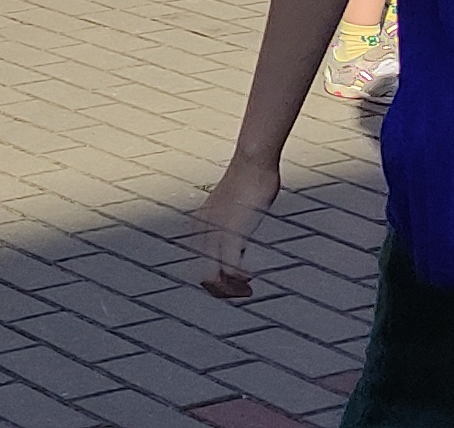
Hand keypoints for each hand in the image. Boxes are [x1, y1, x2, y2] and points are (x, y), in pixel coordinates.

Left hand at [191, 157, 280, 300]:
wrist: (252, 161)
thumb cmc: (249, 179)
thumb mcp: (235, 204)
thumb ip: (234, 221)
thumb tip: (240, 232)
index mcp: (200, 224)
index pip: (200, 262)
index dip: (216, 278)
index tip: (235, 282)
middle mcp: (203, 230)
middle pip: (204, 273)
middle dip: (221, 289)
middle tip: (241, 292)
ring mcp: (216, 232)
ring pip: (214, 275)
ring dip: (230, 288)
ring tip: (245, 290)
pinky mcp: (232, 231)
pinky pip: (230, 267)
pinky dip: (238, 278)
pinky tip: (248, 278)